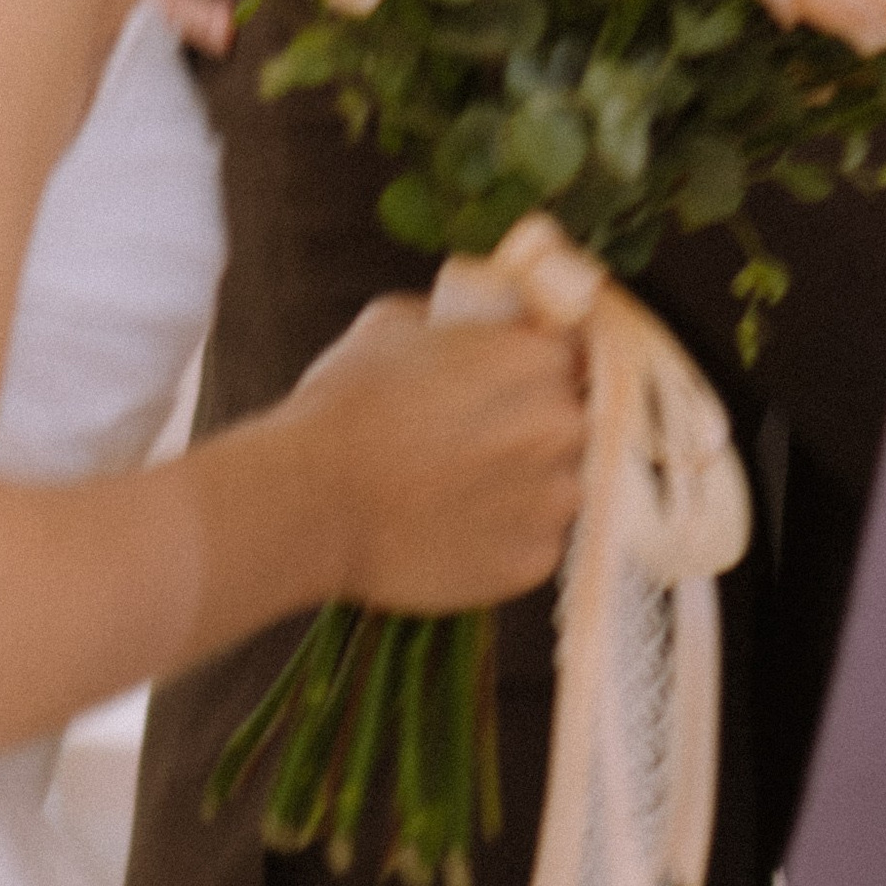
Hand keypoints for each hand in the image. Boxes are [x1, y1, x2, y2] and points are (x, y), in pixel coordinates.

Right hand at [287, 295, 587, 610]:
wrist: (309, 502)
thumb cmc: (343, 407)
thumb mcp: (392, 326)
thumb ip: (454, 323)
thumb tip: (472, 329)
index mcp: (535, 360)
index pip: (573, 356)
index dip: (543, 370)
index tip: (515, 386)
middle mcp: (561, 428)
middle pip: (576, 424)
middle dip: (537, 430)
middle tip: (481, 443)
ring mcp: (553, 501)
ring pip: (561, 488)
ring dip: (526, 488)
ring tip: (460, 492)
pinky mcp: (532, 562)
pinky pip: (535, 543)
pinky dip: (504, 538)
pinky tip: (453, 529)